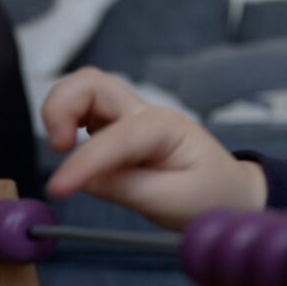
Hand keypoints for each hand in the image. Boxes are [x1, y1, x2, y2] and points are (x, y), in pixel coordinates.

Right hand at [42, 67, 267, 228]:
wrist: (229, 193)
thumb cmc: (210, 195)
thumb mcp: (173, 201)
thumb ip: (125, 188)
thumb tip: (82, 179)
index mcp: (167, 128)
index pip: (116, 138)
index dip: (83, 162)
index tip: (58, 188)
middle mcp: (146, 115)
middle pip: (92, 84)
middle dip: (61, 106)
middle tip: (57, 146)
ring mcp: (131, 118)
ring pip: (84, 89)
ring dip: (60, 109)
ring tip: (60, 145)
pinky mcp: (118, 129)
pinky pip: (84, 110)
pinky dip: (66, 119)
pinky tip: (69, 146)